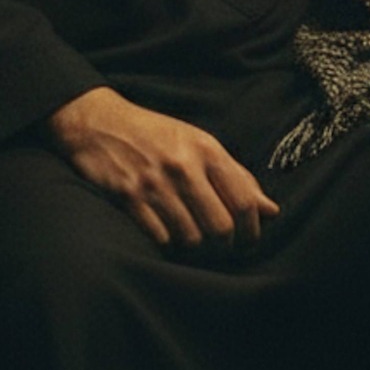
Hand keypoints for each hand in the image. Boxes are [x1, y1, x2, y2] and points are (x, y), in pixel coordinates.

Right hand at [45, 88, 279, 250]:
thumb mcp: (198, 144)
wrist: (100, 123)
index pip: (243, 201)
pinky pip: (160, 240)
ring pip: (191, 239)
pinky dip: (167, 244)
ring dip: (194, 246)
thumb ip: (235, 176)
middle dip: (224, 244)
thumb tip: (270, 210)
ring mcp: (155, 183)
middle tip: (219, 246)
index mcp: (205, 149)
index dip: (252, 230)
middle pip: (220, 227)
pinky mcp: (129, 199)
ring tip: (191, 238)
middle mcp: (183, 166)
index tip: (248, 240)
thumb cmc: (155, 135)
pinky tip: (166, 234)